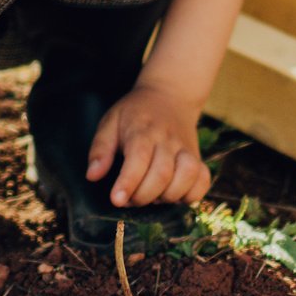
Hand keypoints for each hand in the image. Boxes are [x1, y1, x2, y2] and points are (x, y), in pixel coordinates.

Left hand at [89, 82, 211, 208]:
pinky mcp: (198, 157)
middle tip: (130, 200)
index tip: (117, 200)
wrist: (170, 95)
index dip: (128, 182)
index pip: (138, 158)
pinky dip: (192, 194)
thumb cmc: (135, 113)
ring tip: (153, 196)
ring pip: (187, 176)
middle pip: (162, 173)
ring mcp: (186, 149)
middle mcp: (167, 140)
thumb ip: (101, 149)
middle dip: (144, 195)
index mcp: (142, 130)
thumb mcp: (111, 122)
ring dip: (168, 195)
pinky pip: (203, 180)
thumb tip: (92, 176)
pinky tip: (176, 194)